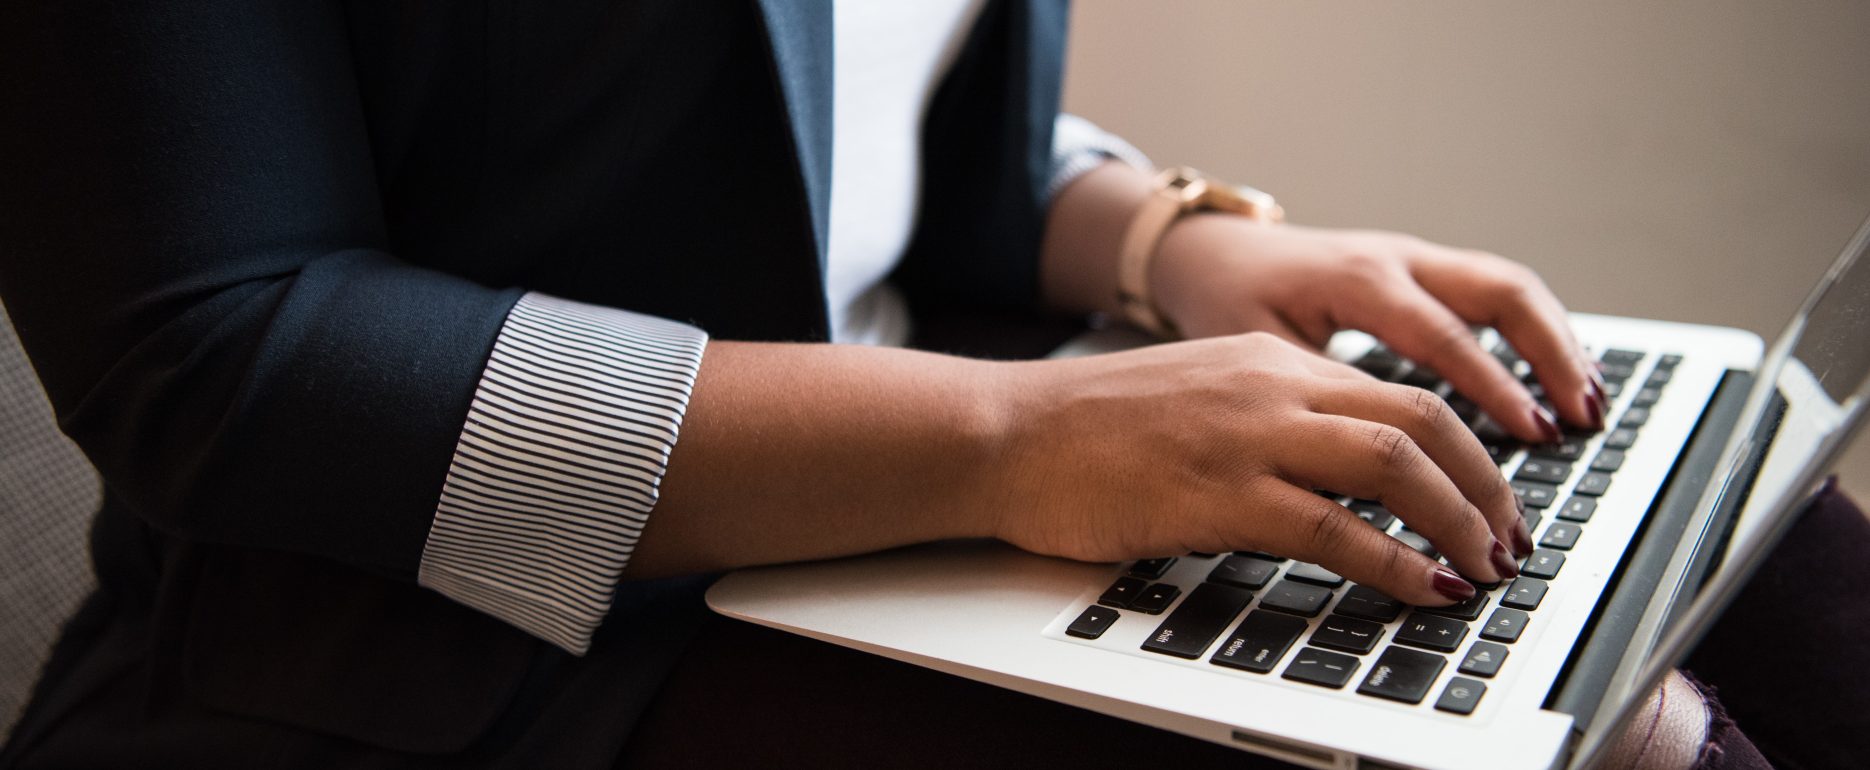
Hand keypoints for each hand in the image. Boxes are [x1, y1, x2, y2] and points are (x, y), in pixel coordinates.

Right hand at [992, 332, 1531, 605]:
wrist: (1006, 433)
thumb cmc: (1087, 428)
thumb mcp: (1199, 398)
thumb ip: (1270, 419)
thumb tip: (1339, 476)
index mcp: (1271, 361)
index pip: (1403, 394)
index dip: (1468, 451)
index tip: (1492, 499)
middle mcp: (1272, 386)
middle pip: (1423, 420)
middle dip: (1487, 486)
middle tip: (1511, 540)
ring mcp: (1247, 437)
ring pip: (1394, 464)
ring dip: (1458, 521)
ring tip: (1486, 567)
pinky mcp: (1217, 494)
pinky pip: (1333, 528)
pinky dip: (1395, 563)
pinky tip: (1425, 589)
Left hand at [1151, 216, 1607, 443]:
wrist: (1209, 253)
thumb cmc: (1226, 305)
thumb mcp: (1258, 353)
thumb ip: (1318, 399)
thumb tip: (1375, 468)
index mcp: (1356, 280)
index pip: (1444, 336)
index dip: (1493, 388)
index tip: (1533, 433)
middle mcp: (1395, 260)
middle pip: (1501, 293)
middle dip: (1551, 357)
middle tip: (1582, 418)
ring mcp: (1414, 258)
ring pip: (1508, 287)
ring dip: (1556, 343)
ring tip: (1589, 405)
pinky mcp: (1421, 269)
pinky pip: (1493, 292)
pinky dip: (1534, 333)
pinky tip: (1558, 379)